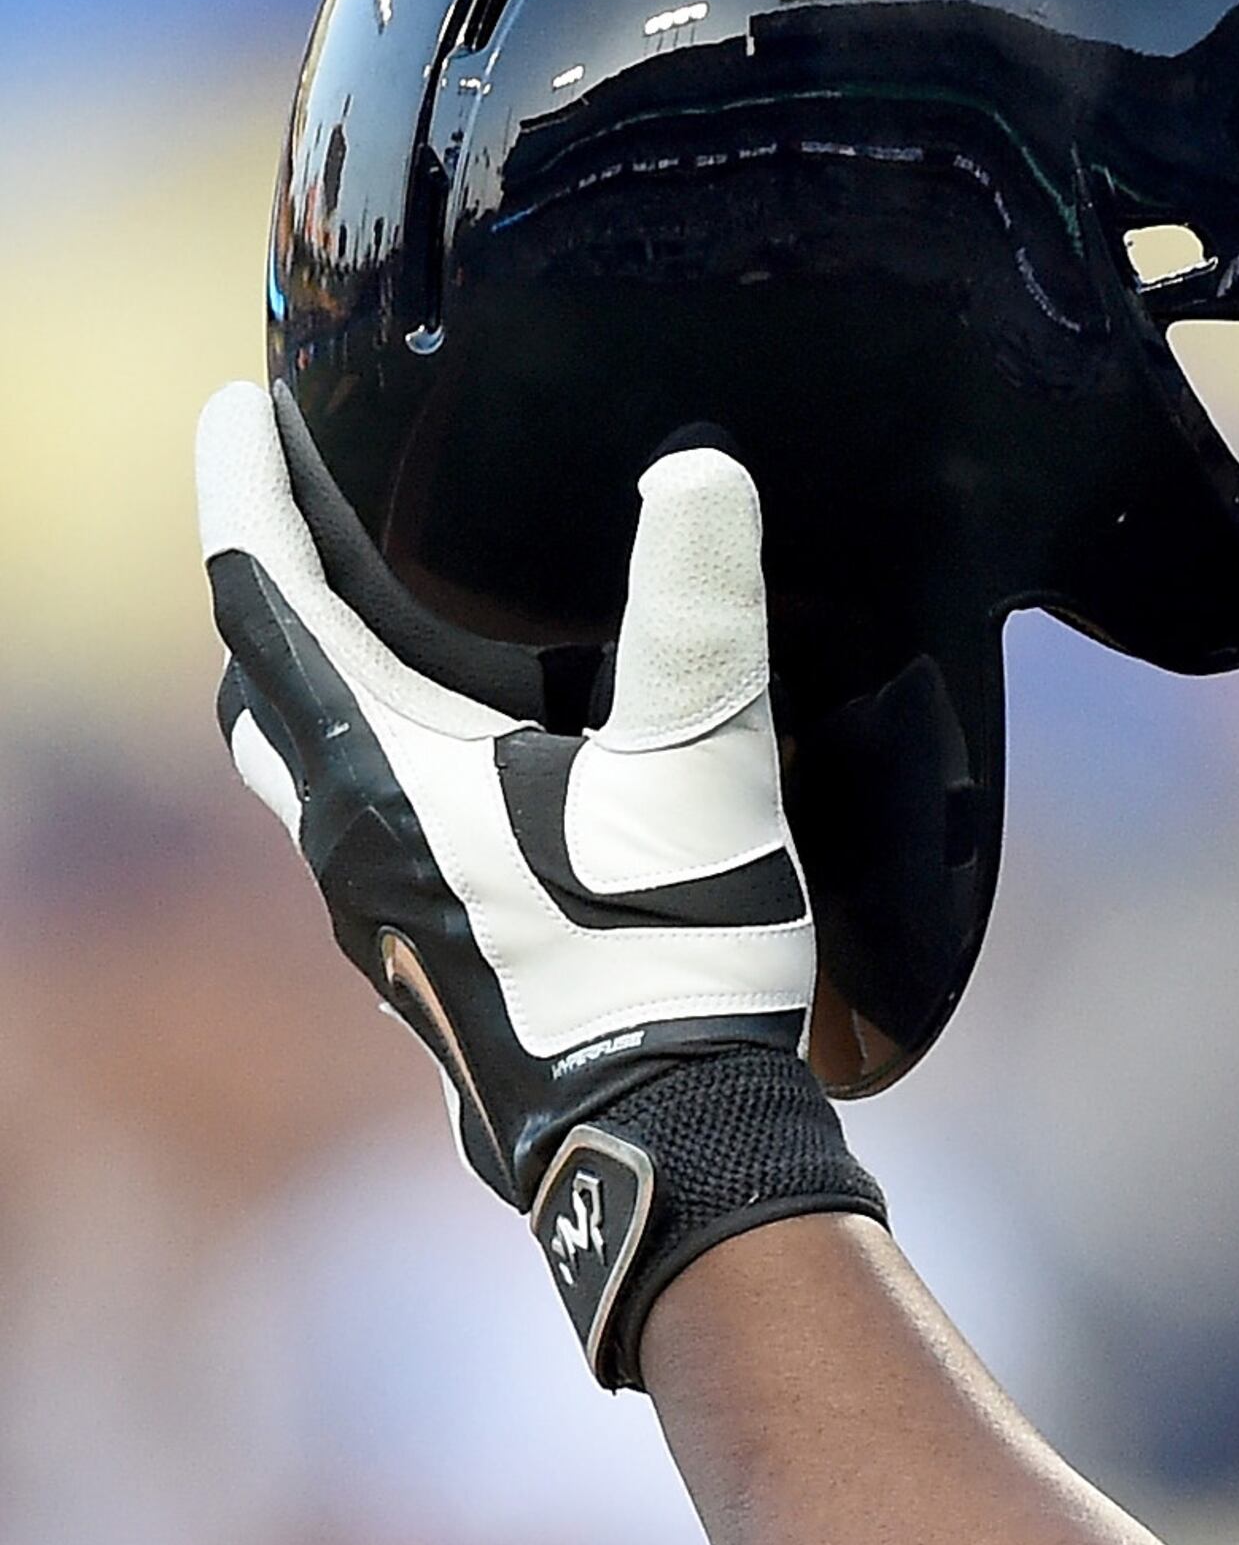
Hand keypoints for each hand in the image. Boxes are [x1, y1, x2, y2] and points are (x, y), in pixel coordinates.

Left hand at [198, 381, 878, 1386]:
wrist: (663, 1135)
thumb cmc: (664, 950)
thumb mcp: (700, 767)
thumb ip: (698, 614)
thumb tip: (698, 475)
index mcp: (382, 772)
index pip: (268, 599)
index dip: (244, 493)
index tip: (232, 409)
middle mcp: (349, 841)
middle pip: (259, 690)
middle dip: (266, 596)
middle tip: (301, 521)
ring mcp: (377, 915)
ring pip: (305, 774)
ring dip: (319, 691)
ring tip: (387, 636)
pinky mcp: (424, 964)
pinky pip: (366, 837)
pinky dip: (384, 769)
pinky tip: (474, 775)